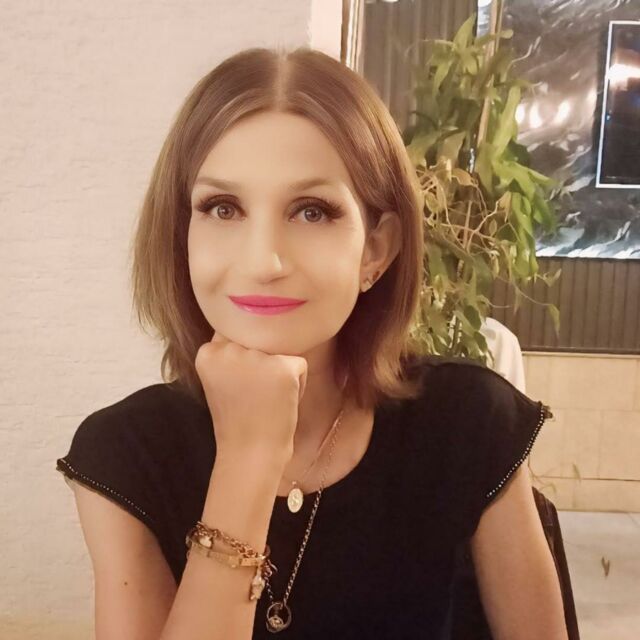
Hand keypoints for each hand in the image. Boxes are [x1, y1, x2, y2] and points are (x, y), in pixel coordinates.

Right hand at [194, 330, 307, 463]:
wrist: (251, 453)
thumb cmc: (239, 419)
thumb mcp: (221, 379)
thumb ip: (230, 352)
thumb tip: (259, 320)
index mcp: (207, 352)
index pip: (236, 336)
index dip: (244, 363)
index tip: (238, 390)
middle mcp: (229, 349)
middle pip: (260, 342)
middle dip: (263, 366)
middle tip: (253, 398)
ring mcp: (256, 357)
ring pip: (280, 352)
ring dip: (280, 374)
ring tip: (266, 400)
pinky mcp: (283, 367)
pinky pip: (299, 365)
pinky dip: (298, 384)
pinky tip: (282, 403)